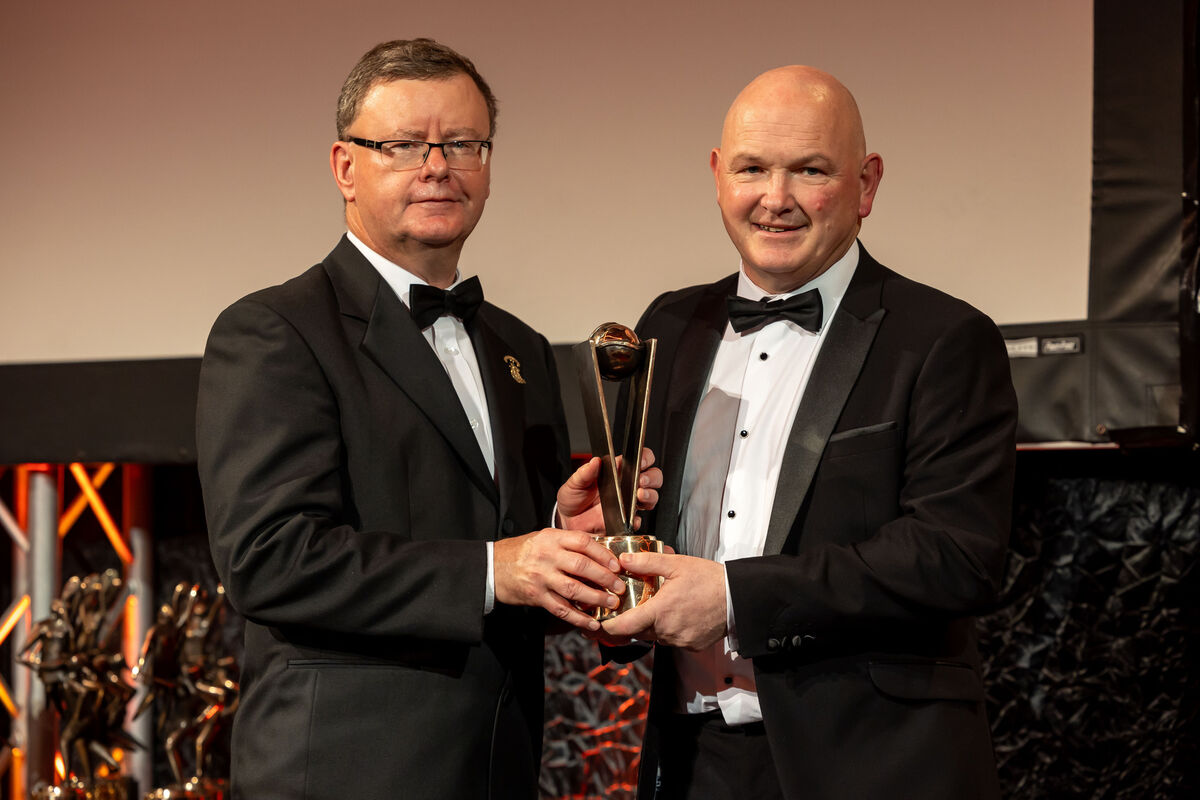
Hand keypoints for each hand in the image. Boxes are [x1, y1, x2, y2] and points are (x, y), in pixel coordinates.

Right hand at [493, 529, 624, 630]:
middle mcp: (547, 556)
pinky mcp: (536, 596)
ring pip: (574, 589)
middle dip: (605, 578)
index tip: (616, 565)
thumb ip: (568, 543)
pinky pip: (561, 608)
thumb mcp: (544, 538)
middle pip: (582, 566)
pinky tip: (591, 623)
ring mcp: (541, 577)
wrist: (493, 567)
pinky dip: (578, 618)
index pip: (583, 542)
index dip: (603, 554)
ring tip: (611, 604)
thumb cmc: (523, 551)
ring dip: (596, 598)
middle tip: (619, 587)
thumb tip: (600, 549)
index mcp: (551, 538)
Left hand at [557, 448, 661, 532]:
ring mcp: (629, 504)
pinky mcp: (626, 521)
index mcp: (617, 472)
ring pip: (652, 497)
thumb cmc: (573, 499)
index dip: (646, 458)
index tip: (641, 462)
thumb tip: (595, 461)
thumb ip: (584, 473)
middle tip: (641, 480)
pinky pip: (640, 520)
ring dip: (650, 495)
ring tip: (640, 495)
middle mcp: (627, 487)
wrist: (568, 522)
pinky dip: (638, 519)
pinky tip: (632, 517)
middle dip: (651, 477)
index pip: (641, 459)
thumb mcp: (574, 483)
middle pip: (654, 477)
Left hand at [599, 552, 726, 650]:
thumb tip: (624, 560)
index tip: (600, 624)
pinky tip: (680, 613)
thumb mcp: (677, 564)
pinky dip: (671, 629)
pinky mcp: (692, 646)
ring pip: (656, 635)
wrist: (738, 598)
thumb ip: (647, 563)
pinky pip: (673, 640)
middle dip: (633, 620)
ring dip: (654, 624)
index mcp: (659, 611)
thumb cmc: (710, 580)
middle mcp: (667, 631)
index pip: (623, 627)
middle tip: (636, 605)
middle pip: (638, 631)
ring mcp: (680, 641)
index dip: (608, 627)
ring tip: (663, 604)